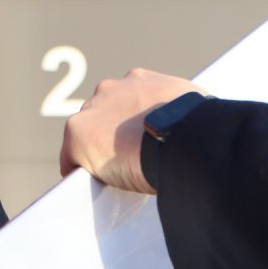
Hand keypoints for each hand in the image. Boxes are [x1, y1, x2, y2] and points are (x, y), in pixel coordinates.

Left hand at [59, 68, 201, 192]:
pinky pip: (71, 159)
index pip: (127, 102)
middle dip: (111, 135)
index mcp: (141, 81)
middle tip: (126, 160)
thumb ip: (180, 117)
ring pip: (86, 136)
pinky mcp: (77, 134)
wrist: (180, 137)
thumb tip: (193, 133)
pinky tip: (89, 188)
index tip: (139, 141)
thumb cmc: (196, 128)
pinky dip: (78, 172)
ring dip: (96, 152)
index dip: (132, 124)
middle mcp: (112, 89)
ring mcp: (92, 110)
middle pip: (102, 116)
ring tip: (109, 177)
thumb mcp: (192, 112)